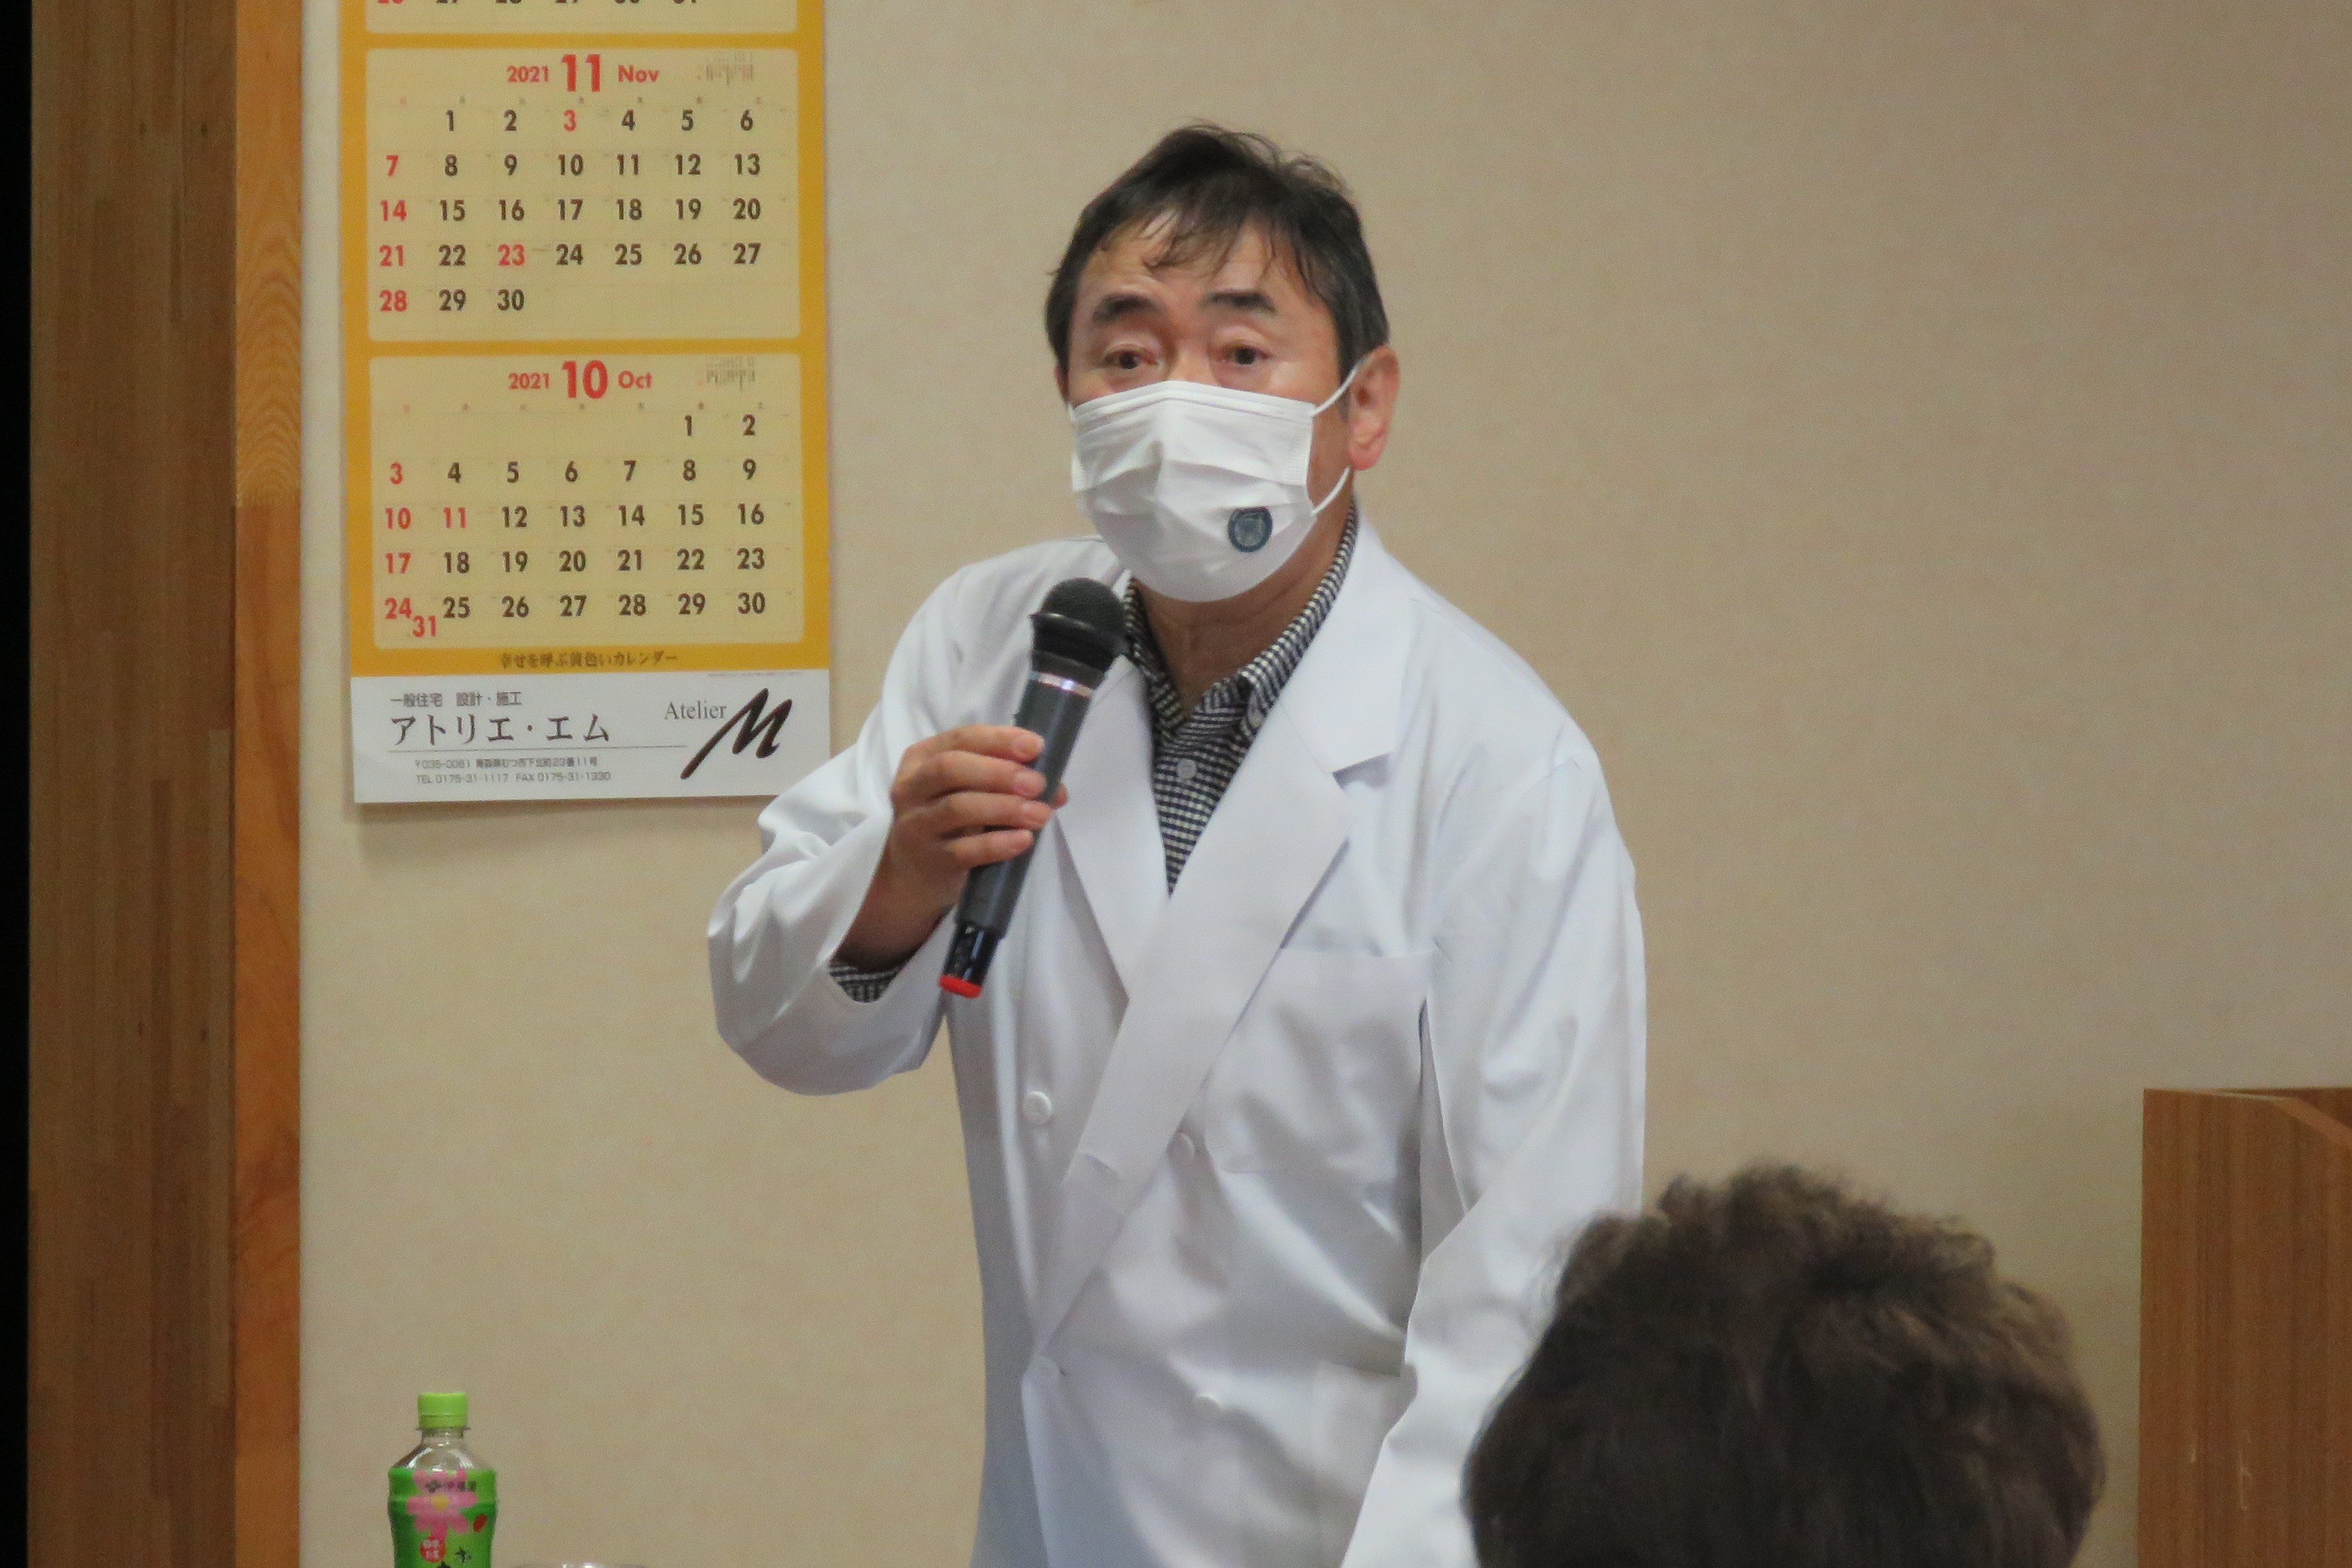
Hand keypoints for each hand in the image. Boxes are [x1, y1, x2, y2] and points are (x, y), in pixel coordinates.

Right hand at [834, 725, 1066, 970]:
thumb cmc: (950, 822)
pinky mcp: (930, 859)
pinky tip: (1023, 840)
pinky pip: (964, 850)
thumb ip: (1008, 782)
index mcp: (923, 758)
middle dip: (999, 772)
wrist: (915, 876)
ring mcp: (917, 824)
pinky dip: (997, 844)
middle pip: (951, 768)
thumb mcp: (970, 793)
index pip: (961, 738)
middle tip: (1037, 784)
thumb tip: (1057, 789)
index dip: (998, 739)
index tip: (1035, 746)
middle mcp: (912, 787)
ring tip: (1039, 814)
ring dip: (1004, 808)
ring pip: (958, 808)